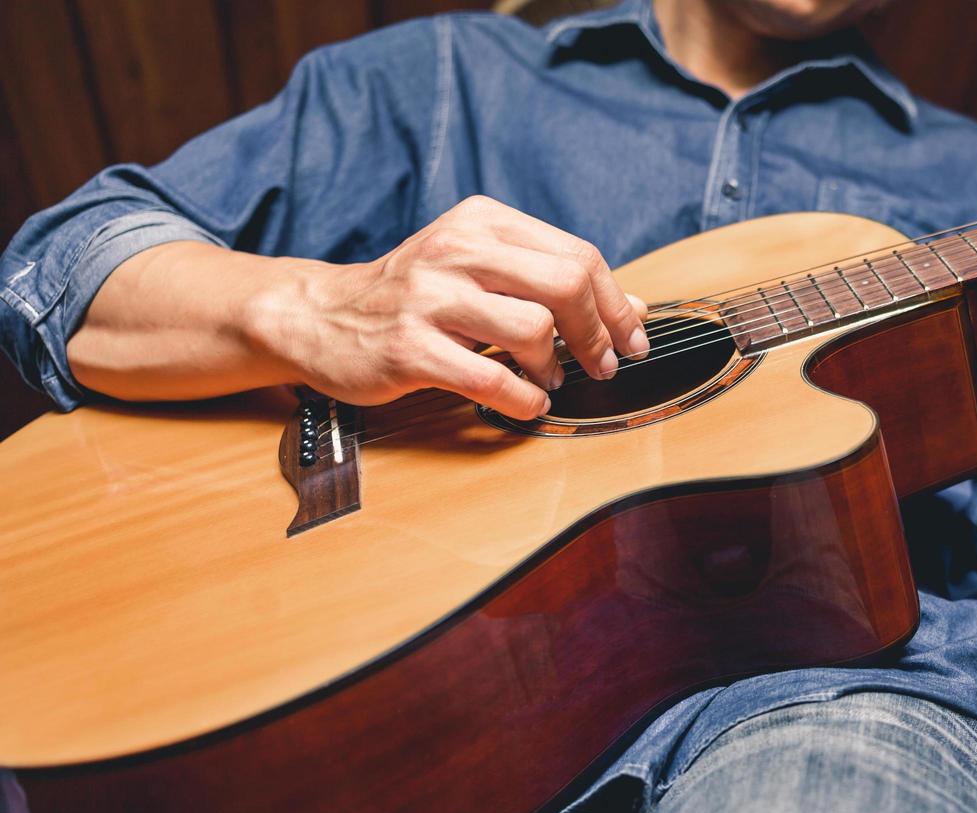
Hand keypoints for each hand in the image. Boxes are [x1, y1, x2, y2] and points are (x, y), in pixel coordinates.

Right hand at [269, 195, 648, 418]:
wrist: (319, 316)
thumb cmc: (414, 296)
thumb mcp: (481, 271)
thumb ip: (553, 283)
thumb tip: (634, 310)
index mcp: (481, 222)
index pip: (578, 255)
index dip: (616, 304)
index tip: (631, 339)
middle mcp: (457, 250)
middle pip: (566, 283)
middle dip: (598, 333)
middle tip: (602, 364)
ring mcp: (430, 298)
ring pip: (533, 329)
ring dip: (556, 367)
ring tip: (549, 378)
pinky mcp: (409, 348)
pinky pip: (491, 379)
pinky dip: (524, 399)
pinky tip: (526, 402)